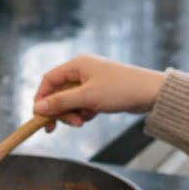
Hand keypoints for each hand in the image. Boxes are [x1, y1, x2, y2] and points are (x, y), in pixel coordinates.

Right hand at [33, 55, 164, 130]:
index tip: (40, 117)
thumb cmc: (120, 90)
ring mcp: (92, 81)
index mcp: (77, 64)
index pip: (49, 80)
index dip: (42, 98)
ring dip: (73, 113)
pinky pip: (83, 103)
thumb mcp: (87, 98)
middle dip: (61, 110)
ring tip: (84, 121)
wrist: (150, 93)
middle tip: (68, 124)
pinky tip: (93, 115)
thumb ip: (60, 102)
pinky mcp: (100, 91)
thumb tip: (38, 108)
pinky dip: (84, 112)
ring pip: (71, 100)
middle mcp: (83, 70)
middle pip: (59, 92)